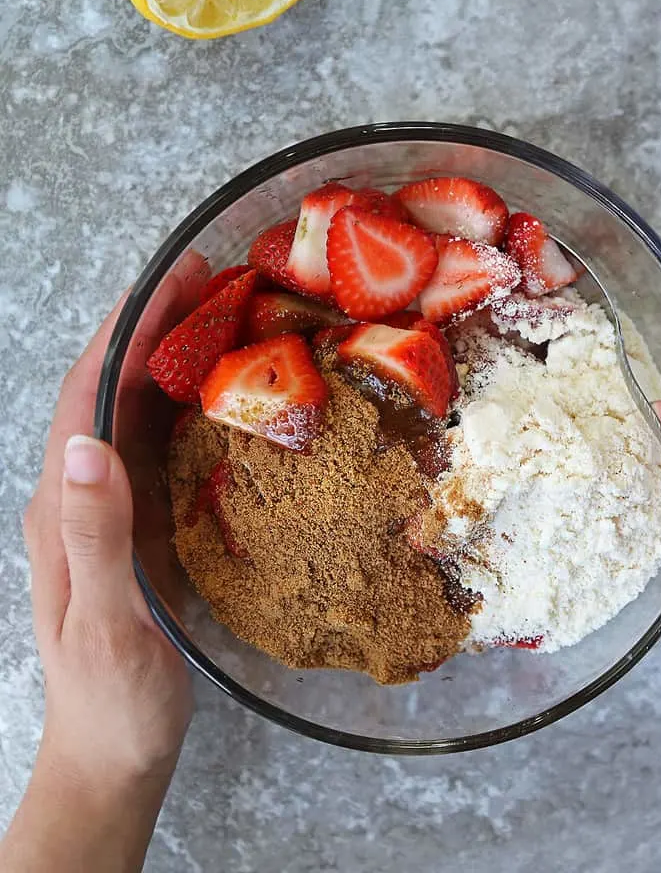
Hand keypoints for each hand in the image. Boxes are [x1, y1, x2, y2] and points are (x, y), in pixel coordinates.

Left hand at [1, 296, 192, 871]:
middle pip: (108, 391)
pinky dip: (183, 406)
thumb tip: (88, 442)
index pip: (86, 398)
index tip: (169, 284)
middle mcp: (80, 496)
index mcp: (63, 508)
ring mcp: (107, 511)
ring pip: (133, 413)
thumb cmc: (111, 699)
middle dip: (150, 328)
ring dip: (169, 358)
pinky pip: (156, 449)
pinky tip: (219, 391)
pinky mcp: (137, 527)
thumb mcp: (106, 623)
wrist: (111, 755)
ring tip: (222, 315)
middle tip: (210, 279)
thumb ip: (96, 534)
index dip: (123, 334)